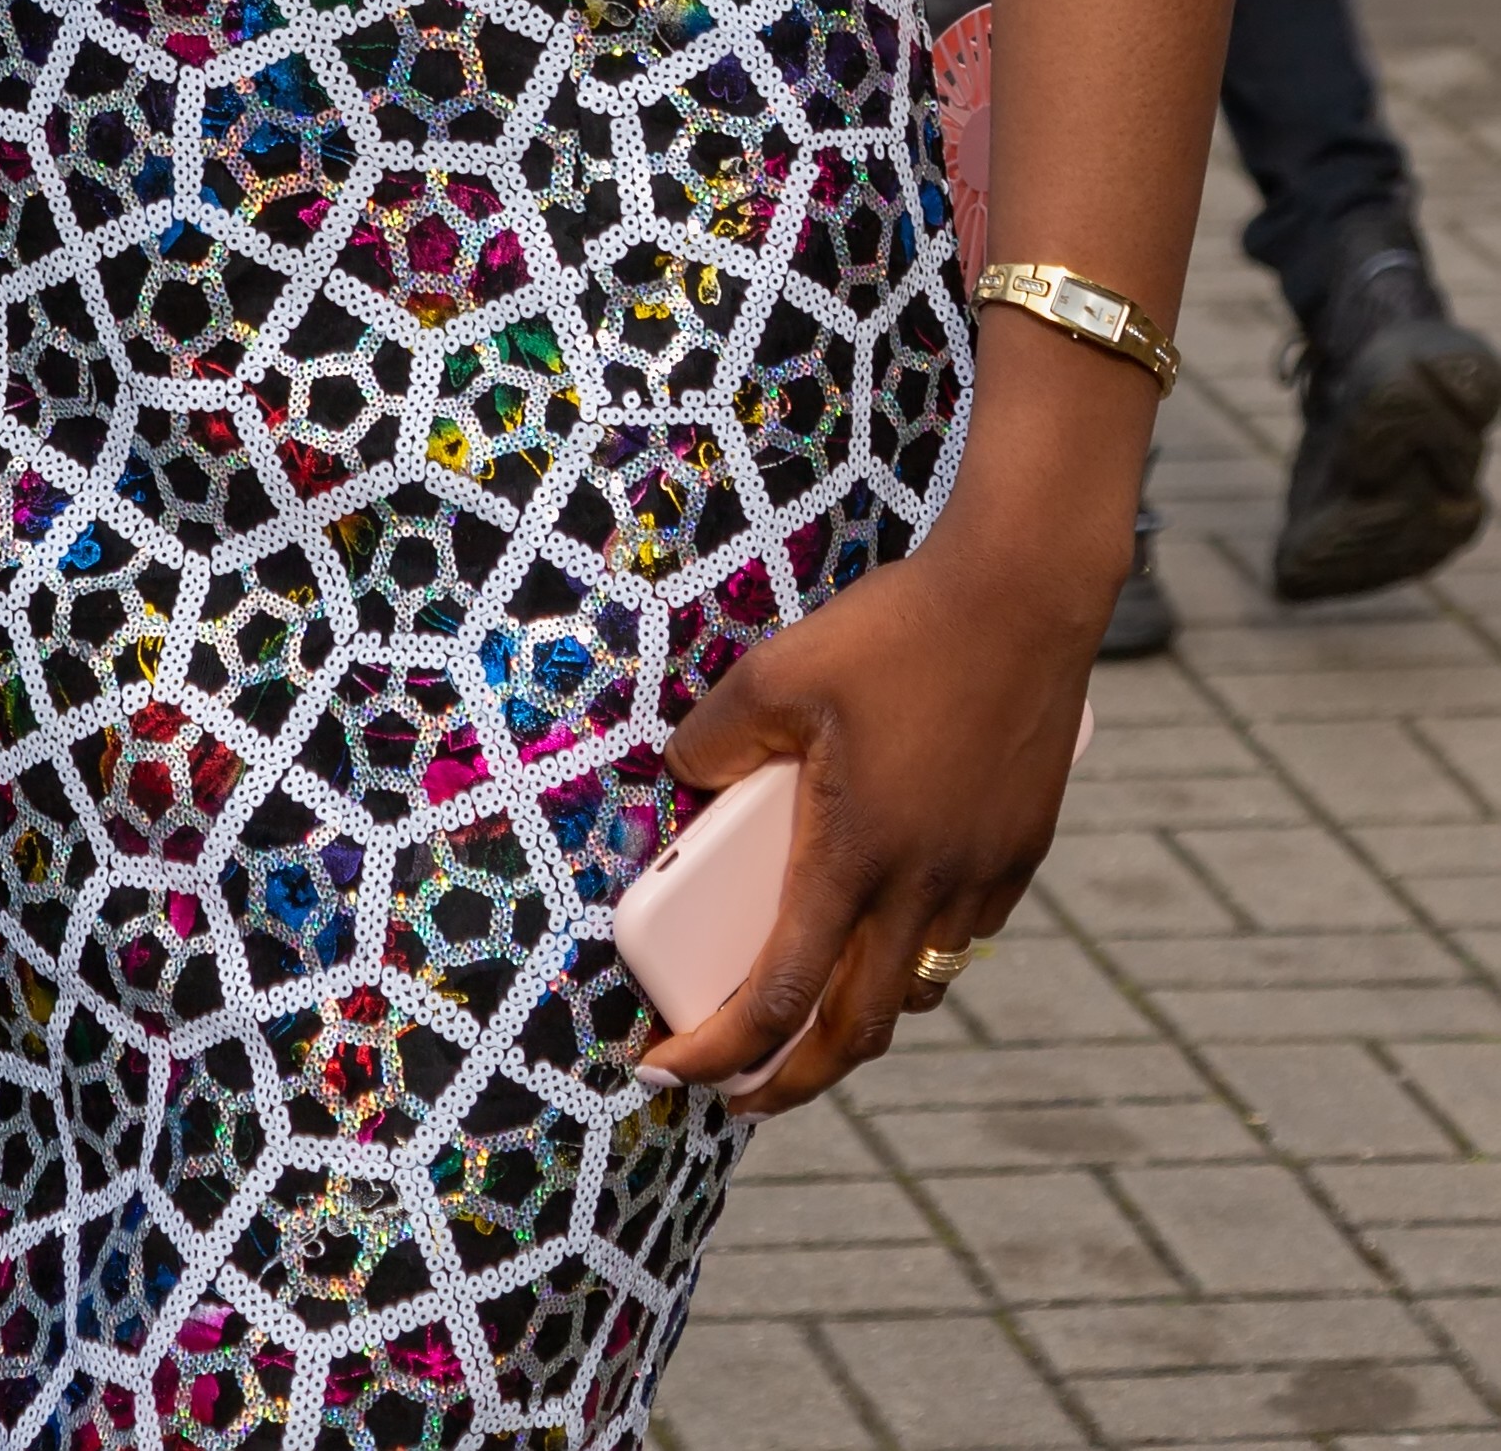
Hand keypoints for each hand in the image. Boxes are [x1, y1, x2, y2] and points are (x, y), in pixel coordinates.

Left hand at [634, 515, 1110, 1114]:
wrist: (1024, 598)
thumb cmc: (896, 631)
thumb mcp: (778, 671)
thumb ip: (715, 738)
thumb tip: (678, 781)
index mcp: (856, 855)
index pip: (779, 997)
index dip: (718, 1051)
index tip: (668, 1072)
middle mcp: (924, 888)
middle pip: (854, 1033)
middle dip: (789, 1082)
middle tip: (741, 1095)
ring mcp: (981, 877)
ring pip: (916, 990)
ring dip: (857, 1019)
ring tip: (810, 1013)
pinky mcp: (1019, 854)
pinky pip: (961, 937)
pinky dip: (915, 956)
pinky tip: (887, 919)